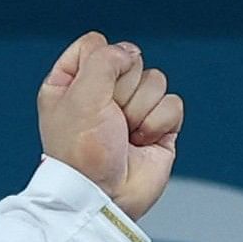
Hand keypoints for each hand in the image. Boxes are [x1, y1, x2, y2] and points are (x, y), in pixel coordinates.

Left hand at [36, 32, 184, 219]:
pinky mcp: (158, 126)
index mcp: (70, 85)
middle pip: (130, 59)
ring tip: (124, 134)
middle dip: (122, 89)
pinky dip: (158, 123)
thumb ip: (104, 59)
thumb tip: (131, 53)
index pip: (94, 45)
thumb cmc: (82, 152)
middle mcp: (100, 94)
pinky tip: (141, 143)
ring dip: (140, 109)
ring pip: (155, 80)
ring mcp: (131, 110)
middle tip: (108, 119)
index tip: (87, 94)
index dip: (98, 63)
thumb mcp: (81, 94)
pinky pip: (172, 103)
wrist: (104, 197)